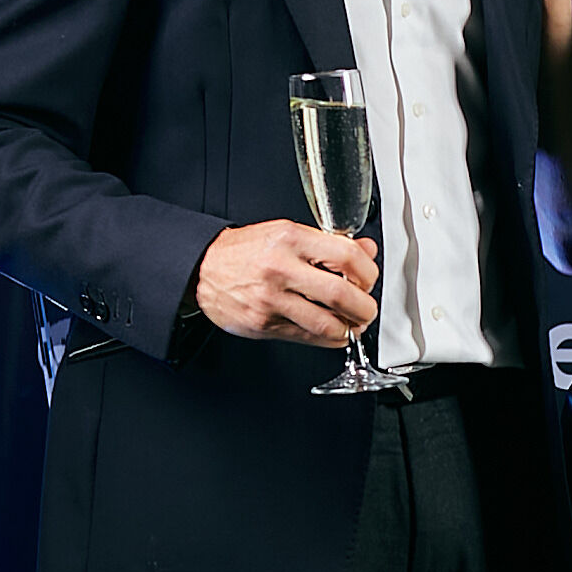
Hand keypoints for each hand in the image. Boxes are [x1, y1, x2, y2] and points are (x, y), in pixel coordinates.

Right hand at [192, 219, 378, 345]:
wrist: (203, 268)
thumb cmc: (246, 250)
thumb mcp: (287, 233)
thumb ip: (329, 243)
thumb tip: (367, 250)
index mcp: (290, 239)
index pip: (347, 257)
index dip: (368, 273)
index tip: (368, 279)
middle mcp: (281, 269)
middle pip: (342, 295)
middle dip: (365, 307)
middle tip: (366, 308)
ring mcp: (272, 300)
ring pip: (328, 324)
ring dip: (349, 328)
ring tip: (352, 322)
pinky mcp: (264, 324)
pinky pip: (308, 337)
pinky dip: (328, 338)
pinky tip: (332, 330)